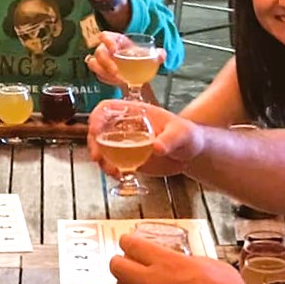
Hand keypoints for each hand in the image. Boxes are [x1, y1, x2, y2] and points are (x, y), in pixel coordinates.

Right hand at [84, 31, 166, 94]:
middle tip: (116, 71)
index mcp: (116, 40)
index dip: (107, 42)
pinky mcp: (101, 72)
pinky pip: (98, 75)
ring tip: (116, 78)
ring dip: (103, 72)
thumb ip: (158, 54)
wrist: (137, 70)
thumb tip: (162, 55)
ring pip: (93, 64)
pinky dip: (106, 79)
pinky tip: (116, 82)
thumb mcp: (150, 54)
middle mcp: (106, 49)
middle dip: (106, 63)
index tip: (114, 50)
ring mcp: (102, 61)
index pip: (104, 36)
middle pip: (98, 53)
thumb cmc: (140, 58)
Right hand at [86, 100, 202, 176]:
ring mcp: (124, 142)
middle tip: (99, 157)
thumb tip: (157, 147)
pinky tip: (120, 175)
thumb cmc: (188, 136)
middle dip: (94, 143)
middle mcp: (125, 126)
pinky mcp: (127, 158)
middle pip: (98, 129)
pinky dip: (110, 170)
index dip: (96, 117)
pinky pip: (111, 162)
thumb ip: (170, 139)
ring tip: (113, 171)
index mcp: (135, 112)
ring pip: (101, 148)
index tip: (94, 130)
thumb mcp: (182, 134)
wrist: (190, 154)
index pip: (108, 108)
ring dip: (101, 160)